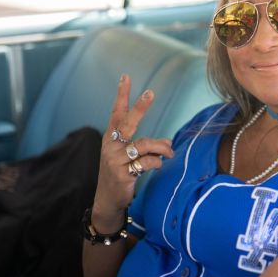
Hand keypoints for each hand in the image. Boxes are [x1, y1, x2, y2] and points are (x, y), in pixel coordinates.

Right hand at [91, 74, 173, 231]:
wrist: (108, 200)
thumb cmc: (121, 173)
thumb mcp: (129, 156)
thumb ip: (147, 146)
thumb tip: (169, 143)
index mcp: (111, 138)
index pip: (116, 112)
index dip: (121, 95)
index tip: (125, 77)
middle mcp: (111, 146)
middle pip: (128, 122)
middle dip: (140, 107)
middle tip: (150, 93)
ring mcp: (115, 159)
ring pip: (144, 144)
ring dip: (161, 148)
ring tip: (169, 152)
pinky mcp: (122, 173)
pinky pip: (147, 162)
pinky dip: (156, 163)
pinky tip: (156, 166)